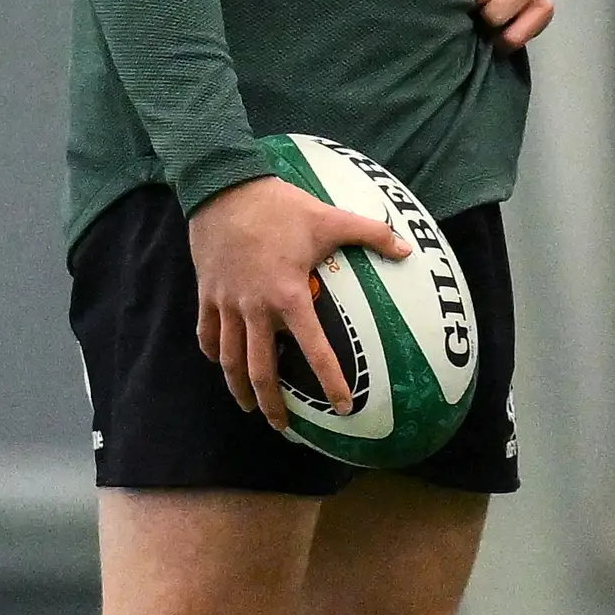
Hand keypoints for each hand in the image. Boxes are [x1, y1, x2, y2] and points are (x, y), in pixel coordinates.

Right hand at [188, 172, 408, 432]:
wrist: (223, 188)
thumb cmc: (281, 206)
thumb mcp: (332, 218)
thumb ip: (373, 235)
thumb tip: (408, 249)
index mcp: (288, 296)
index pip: (314, 350)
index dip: (330, 382)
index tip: (344, 406)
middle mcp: (253, 308)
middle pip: (258, 370)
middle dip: (270, 404)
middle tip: (283, 426)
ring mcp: (225, 303)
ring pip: (227, 359)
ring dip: (238, 387)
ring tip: (250, 406)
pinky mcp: (206, 294)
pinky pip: (206, 334)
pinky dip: (213, 353)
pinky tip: (222, 364)